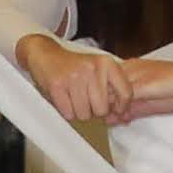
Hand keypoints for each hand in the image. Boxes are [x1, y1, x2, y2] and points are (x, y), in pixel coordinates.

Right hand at [16, 31, 134, 125]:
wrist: (46, 54)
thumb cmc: (74, 66)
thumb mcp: (98, 70)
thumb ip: (113, 90)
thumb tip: (125, 118)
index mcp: (106, 63)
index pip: (126, 93)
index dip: (121, 107)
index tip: (115, 110)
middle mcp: (93, 68)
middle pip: (102, 110)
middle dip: (93, 111)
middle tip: (86, 100)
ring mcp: (75, 76)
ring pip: (84, 114)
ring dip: (78, 111)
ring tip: (74, 97)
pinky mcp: (58, 85)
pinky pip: (68, 113)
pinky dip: (66, 111)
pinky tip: (64, 98)